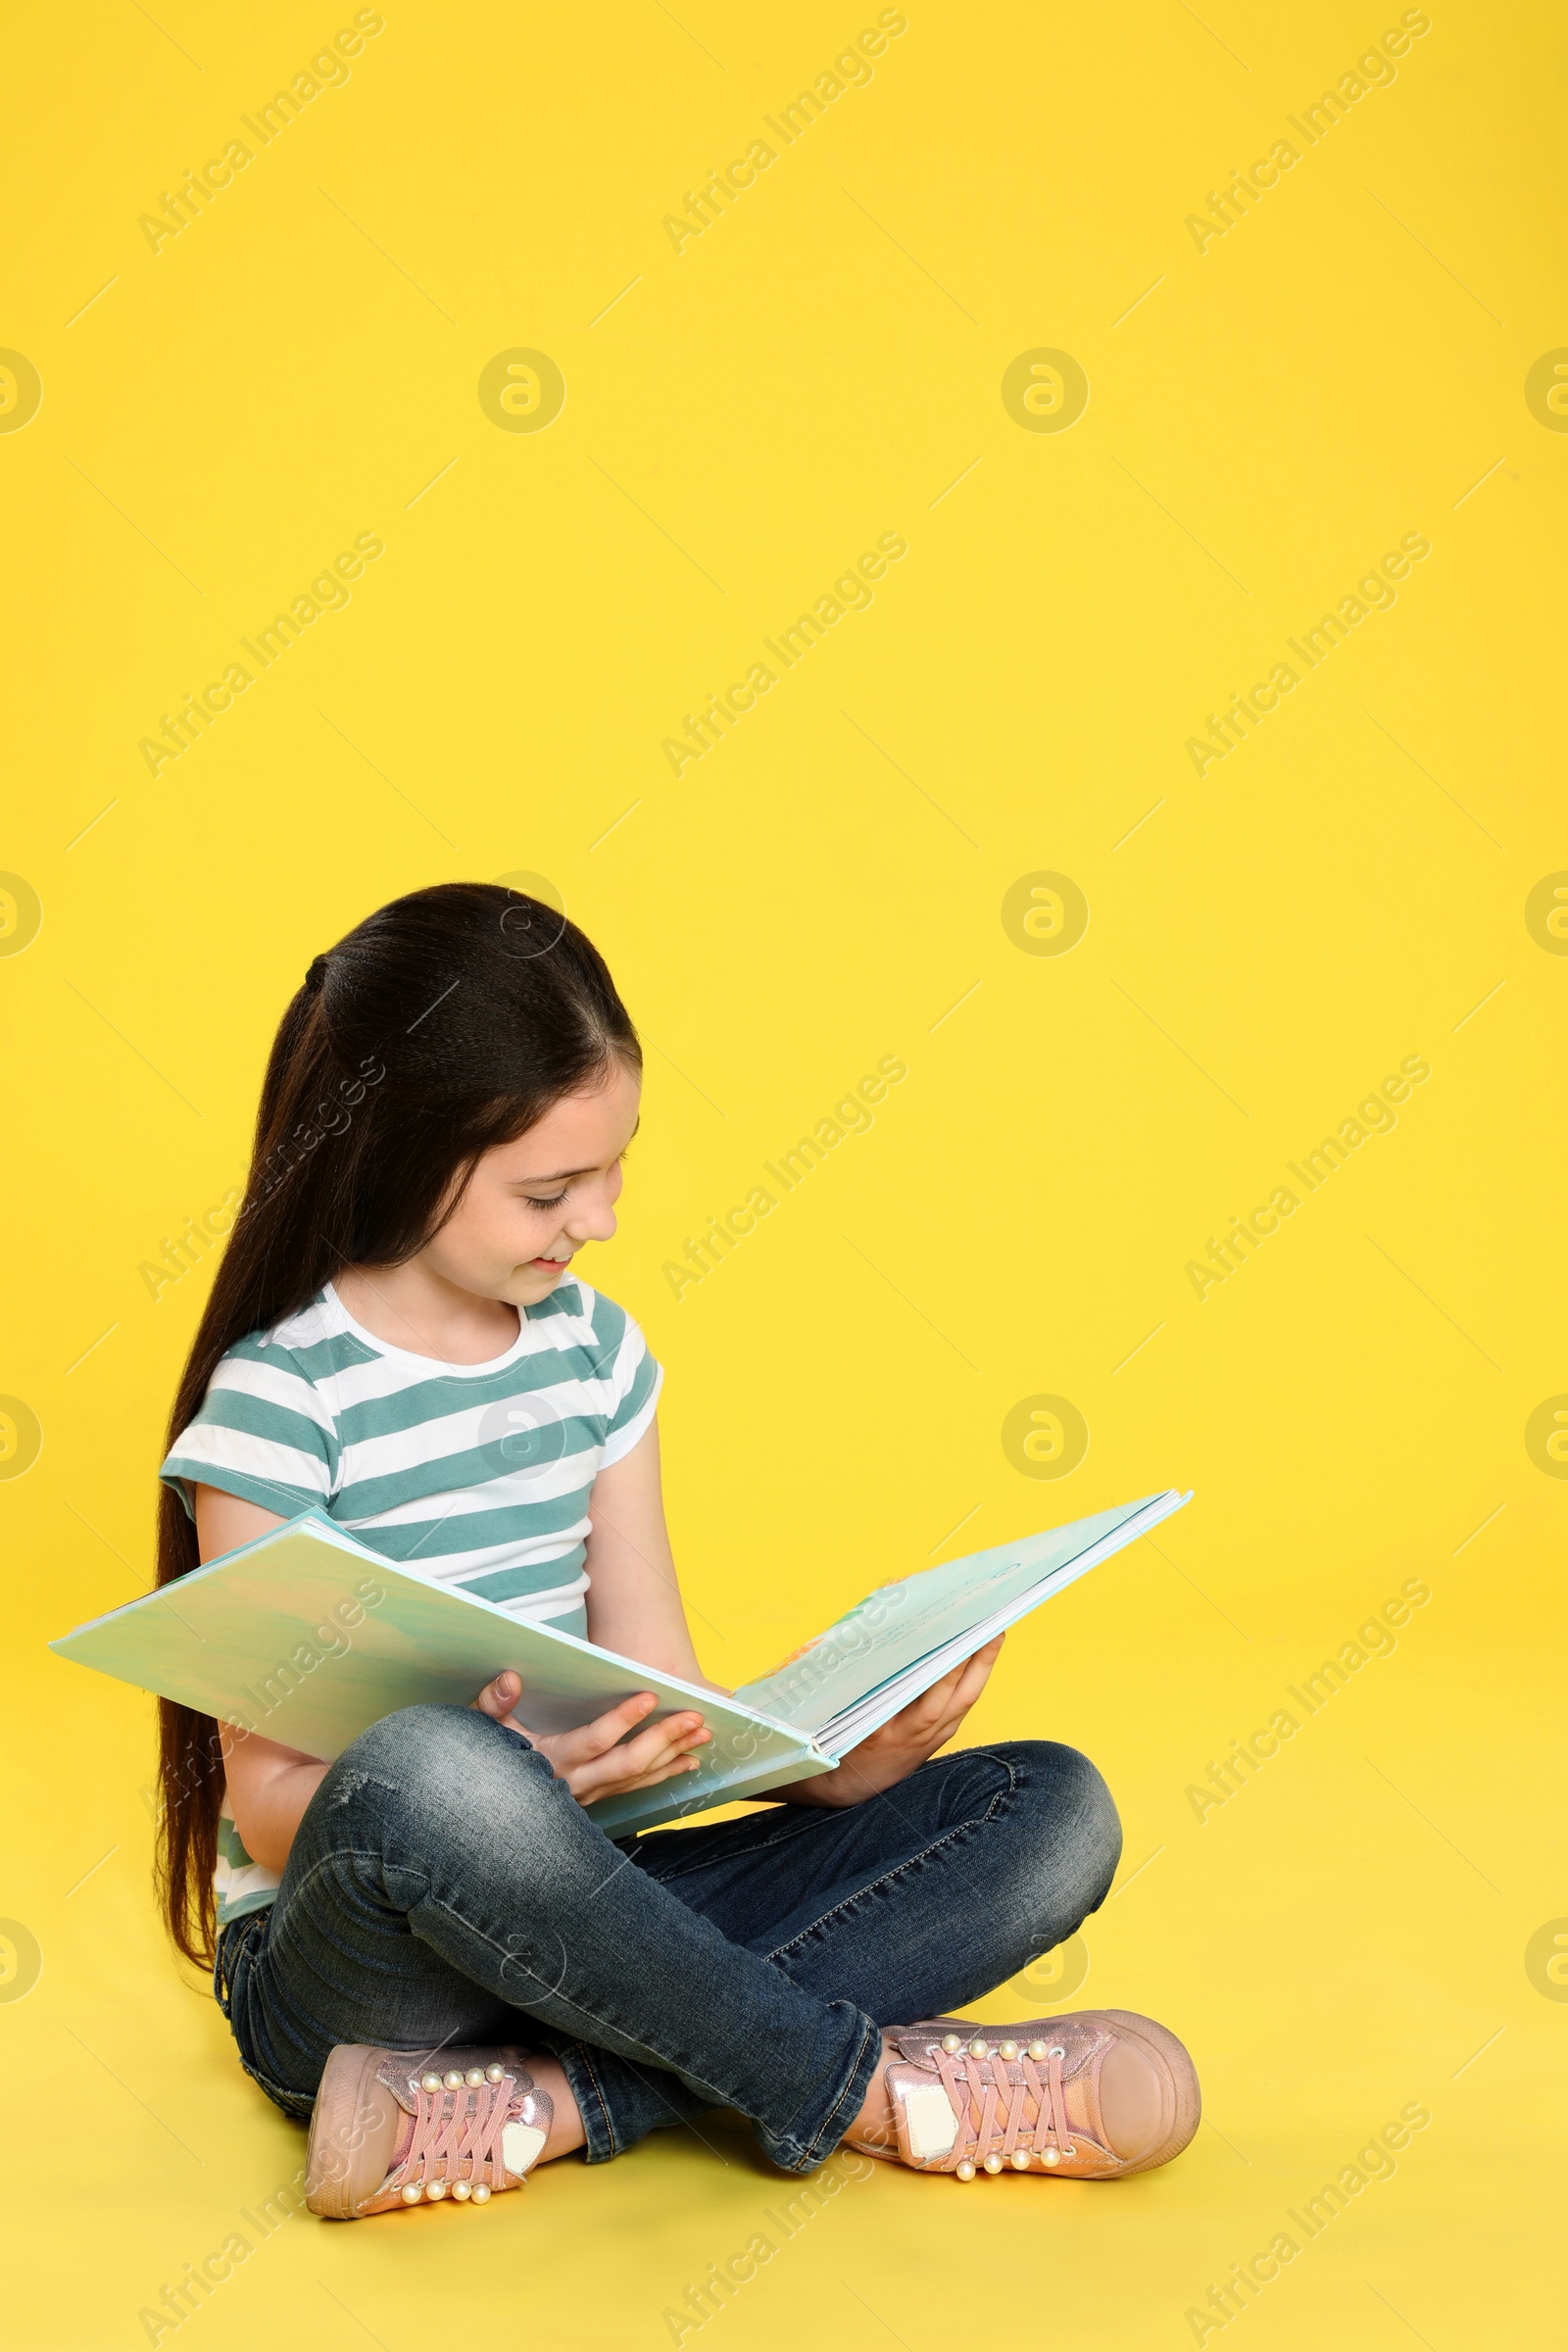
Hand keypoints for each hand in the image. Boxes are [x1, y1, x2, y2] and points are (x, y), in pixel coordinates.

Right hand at [471, 1671, 711, 1804]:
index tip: (651, 1696)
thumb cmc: (485, 1763)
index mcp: (551, 1760)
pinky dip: (665, 1774)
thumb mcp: (481, 1730)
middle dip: (665, 1739)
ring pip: (638, 1777)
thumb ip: (493, 1704)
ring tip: (703, 1734)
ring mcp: (589, 1795)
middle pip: (628, 1763)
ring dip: (673, 1755)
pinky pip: (636, 1788)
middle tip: (696, 1718)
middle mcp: (575, 1782)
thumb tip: (510, 1679)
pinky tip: (689, 1762)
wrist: (487, 1815)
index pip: (595, 1740)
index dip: (623, 1719)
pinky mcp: (596, 1800)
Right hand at [764, 1635, 1005, 1808]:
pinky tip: (978, 1655)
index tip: (955, 1627)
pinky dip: (972, 1677)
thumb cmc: (835, 1735)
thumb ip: (857, 1670)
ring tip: (994, 1631)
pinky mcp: (939, 1738)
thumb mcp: (839, 1705)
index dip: (947, 1661)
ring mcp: (931, 1738)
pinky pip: (962, 1704)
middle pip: (959, 1692)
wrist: (844, 1787)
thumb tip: (872, 1624)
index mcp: (889, 1726)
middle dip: (978, 1657)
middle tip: (990, 1622)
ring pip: (967, 1698)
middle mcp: (917, 1734)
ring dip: (982, 1665)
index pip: (928, 1688)